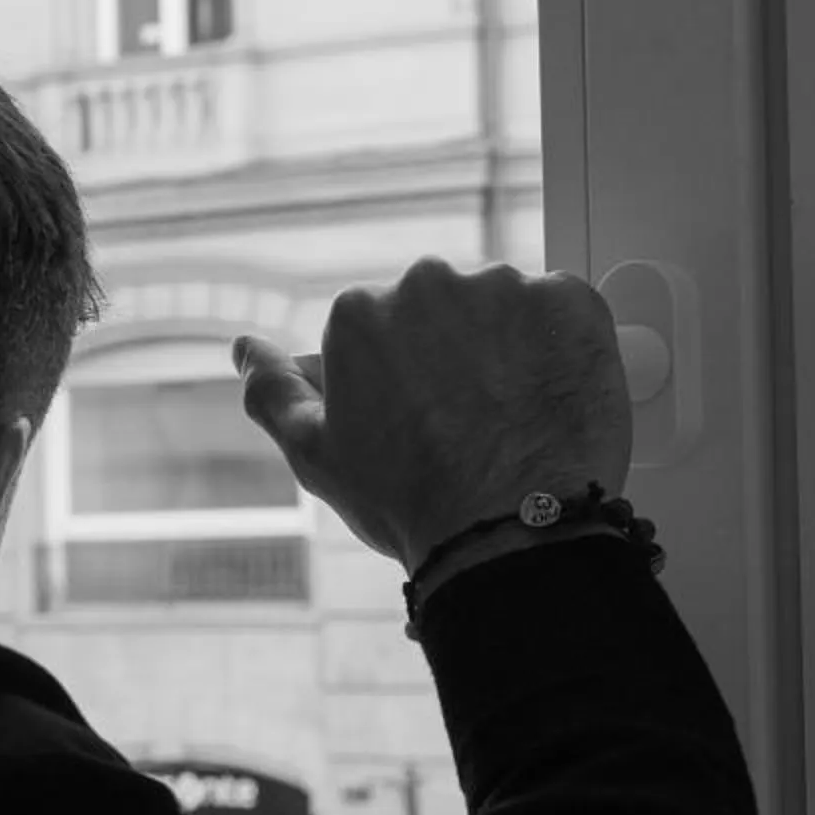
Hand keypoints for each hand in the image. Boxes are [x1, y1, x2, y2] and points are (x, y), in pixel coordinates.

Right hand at [232, 257, 633, 572]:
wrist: (511, 532)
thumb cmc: (409, 501)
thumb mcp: (316, 454)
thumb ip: (272, 391)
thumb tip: (244, 349)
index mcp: (358, 313)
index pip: (381, 333)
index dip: (401, 384)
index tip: (420, 425)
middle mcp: (426, 282)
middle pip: (442, 311)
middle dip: (454, 355)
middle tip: (468, 425)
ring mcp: (503, 287)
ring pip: (503, 310)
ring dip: (508, 350)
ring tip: (511, 419)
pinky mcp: (571, 301)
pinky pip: (563, 313)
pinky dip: (560, 348)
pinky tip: (548, 400)